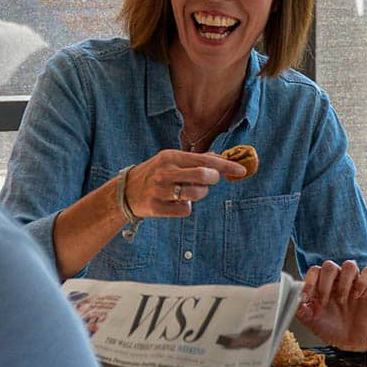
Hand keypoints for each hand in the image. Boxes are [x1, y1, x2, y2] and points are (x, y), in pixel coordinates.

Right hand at [124, 149, 245, 218]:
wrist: (125, 191)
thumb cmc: (154, 174)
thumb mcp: (171, 161)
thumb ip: (196, 160)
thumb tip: (222, 158)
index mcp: (170, 157)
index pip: (204, 160)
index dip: (225, 166)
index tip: (241, 170)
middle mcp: (165, 172)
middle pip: (203, 176)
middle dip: (214, 179)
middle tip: (212, 181)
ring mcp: (160, 190)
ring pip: (196, 194)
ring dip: (200, 194)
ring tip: (191, 191)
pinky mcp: (157, 208)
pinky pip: (185, 210)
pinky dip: (187, 207)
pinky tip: (177, 202)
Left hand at [295, 260, 366, 351]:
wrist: (351, 342)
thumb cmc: (331, 330)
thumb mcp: (311, 321)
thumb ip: (300, 308)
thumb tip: (291, 296)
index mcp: (321, 286)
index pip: (314, 271)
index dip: (309, 281)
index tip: (307, 297)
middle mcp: (336, 281)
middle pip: (329, 265)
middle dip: (325, 283)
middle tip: (324, 302)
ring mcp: (353, 283)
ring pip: (349, 265)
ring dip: (343, 282)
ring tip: (342, 300)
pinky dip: (362, 282)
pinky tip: (357, 296)